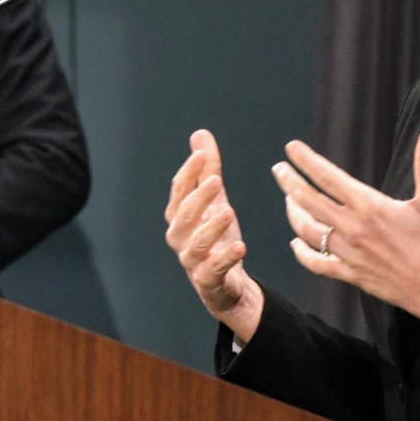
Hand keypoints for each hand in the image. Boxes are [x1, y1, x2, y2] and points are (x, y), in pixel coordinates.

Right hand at [164, 130, 263, 340]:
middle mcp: (181, 238)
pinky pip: (213, 269)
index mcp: (180, 217)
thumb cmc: (218, 240)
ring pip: (196, 243)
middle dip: (198, 197)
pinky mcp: (207, 281)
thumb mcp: (216, 202)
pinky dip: (225, 257)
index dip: (189, 172)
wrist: (229, 285)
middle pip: (183, 216)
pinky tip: (240, 246)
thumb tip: (200, 135)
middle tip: (217, 180)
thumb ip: (208, 171)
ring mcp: (192, 261)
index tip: (201, 154)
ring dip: (211, 227)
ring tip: (229, 211)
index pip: (179, 191)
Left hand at [272, 127, 419, 331]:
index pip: (328, 177)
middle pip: (309, 200)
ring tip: (288, 199)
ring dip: (293, 213)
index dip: (307, 160)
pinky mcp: (349, 273)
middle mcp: (352, 228)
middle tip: (278, 169)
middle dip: (289, 182)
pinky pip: (316, 263)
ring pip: (307, 230)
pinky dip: (301, 252)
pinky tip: (295, 243)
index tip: (292, 148)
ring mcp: (348, 252)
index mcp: (369, 206)